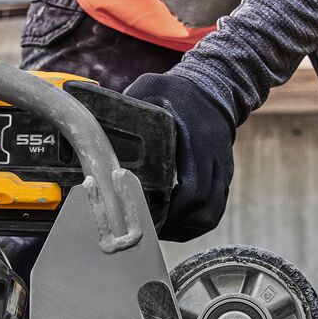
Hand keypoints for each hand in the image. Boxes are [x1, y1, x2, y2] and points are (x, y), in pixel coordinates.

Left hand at [125, 71, 238, 240]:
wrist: (212, 87)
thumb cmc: (175, 92)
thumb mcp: (151, 90)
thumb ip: (129, 109)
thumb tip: (94, 127)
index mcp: (199, 140)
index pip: (193, 189)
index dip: (171, 210)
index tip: (146, 215)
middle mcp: (216, 160)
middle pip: (204, 210)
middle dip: (174, 225)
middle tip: (146, 228)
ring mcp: (223, 172)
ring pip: (210, 215)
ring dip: (184, 229)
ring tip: (156, 231)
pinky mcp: (222, 179)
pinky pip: (212, 212)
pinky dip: (192, 224)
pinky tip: (170, 225)